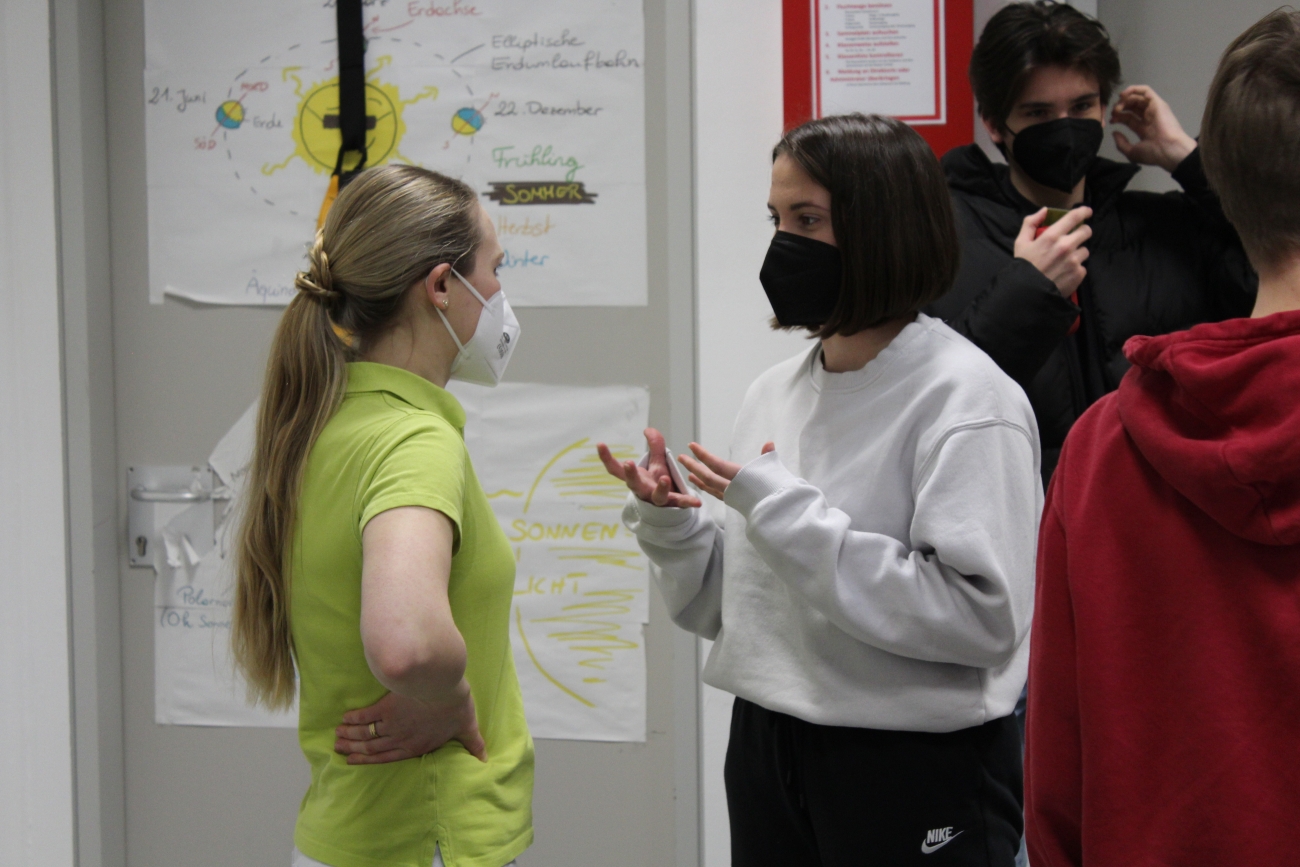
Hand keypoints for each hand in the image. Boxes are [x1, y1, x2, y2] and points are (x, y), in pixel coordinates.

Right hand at [334, 684, 486, 764]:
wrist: (443, 686)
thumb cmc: (456, 706)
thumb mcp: (468, 727)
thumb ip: (474, 744)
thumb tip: (486, 759)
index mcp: (416, 746)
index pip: (387, 757)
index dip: (369, 761)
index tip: (353, 761)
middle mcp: (400, 738)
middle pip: (371, 748)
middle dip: (354, 750)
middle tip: (338, 749)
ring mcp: (392, 723)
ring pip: (366, 734)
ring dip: (350, 736)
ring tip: (337, 736)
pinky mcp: (387, 706)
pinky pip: (366, 716)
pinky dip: (354, 719)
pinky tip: (344, 719)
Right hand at [598, 428, 701, 507]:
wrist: (668, 506)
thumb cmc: (658, 483)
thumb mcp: (657, 463)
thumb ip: (655, 446)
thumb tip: (648, 428)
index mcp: (636, 479)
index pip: (617, 470)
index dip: (607, 458)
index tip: (600, 444)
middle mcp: (643, 490)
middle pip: (633, 484)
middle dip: (630, 474)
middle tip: (628, 463)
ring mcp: (657, 499)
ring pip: (657, 496)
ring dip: (660, 488)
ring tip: (664, 479)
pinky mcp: (673, 504)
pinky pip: (681, 503)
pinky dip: (688, 502)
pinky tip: (697, 502)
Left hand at [676, 442, 774, 501]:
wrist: (780, 511)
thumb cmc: (777, 489)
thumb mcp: (773, 469)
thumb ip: (767, 456)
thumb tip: (769, 443)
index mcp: (739, 476)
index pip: (716, 464)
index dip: (703, 455)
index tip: (691, 446)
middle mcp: (732, 487)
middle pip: (708, 476)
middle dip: (694, 466)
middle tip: (681, 457)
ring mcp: (732, 496)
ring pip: (710, 487)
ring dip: (698, 479)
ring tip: (687, 474)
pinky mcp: (734, 502)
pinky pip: (716, 494)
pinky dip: (707, 488)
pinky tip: (701, 485)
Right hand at [1014, 207, 1092, 296]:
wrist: (1028, 293)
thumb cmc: (1023, 266)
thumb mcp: (1021, 243)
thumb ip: (1031, 223)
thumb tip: (1045, 210)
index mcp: (1052, 236)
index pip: (1075, 217)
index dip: (1084, 211)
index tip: (1087, 212)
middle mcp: (1066, 246)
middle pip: (1086, 231)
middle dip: (1082, 232)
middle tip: (1075, 238)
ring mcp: (1074, 261)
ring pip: (1085, 250)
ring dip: (1078, 252)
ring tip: (1066, 260)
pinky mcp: (1079, 274)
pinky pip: (1083, 267)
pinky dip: (1076, 269)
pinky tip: (1065, 273)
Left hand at [1111, 85, 1195, 172]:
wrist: (1169, 149)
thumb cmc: (1153, 153)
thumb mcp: (1132, 152)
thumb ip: (1121, 143)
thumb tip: (1114, 132)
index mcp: (1144, 129)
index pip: (1128, 118)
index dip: (1118, 117)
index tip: (1111, 121)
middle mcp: (1149, 117)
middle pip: (1132, 106)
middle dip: (1120, 107)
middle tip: (1113, 112)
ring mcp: (1154, 109)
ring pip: (1137, 97)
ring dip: (1124, 100)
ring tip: (1117, 107)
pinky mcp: (1157, 103)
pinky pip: (1145, 90)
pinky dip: (1133, 89)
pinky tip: (1123, 95)